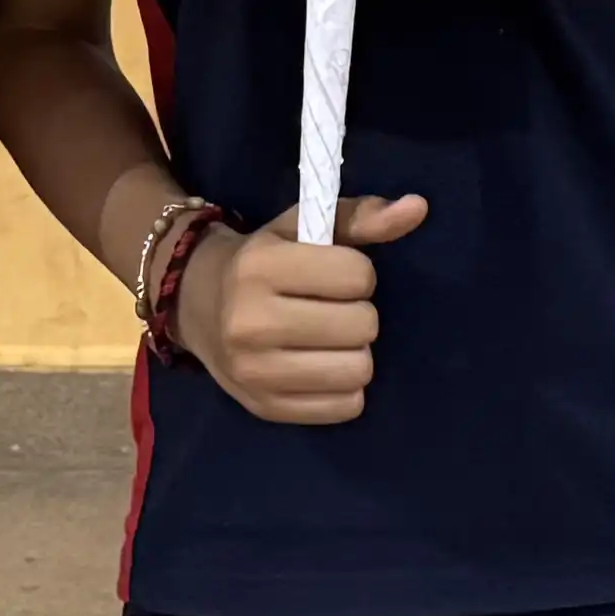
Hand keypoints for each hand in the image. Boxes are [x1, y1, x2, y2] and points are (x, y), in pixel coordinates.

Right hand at [178, 194, 424, 424]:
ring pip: (358, 370)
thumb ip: (363, 217)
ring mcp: (254, 371)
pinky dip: (345, 388)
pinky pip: (345, 406)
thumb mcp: (303, 227)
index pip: (357, 275)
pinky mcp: (265, 407)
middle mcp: (251, 322)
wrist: (196, 304)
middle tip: (332, 309)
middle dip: (358, 313)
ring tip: (330, 340)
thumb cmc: (264, 259)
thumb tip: (418, 208)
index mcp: (261, 267)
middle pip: (362, 325)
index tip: (335, 274)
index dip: (358, 272)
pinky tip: (322, 368)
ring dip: (355, 353)